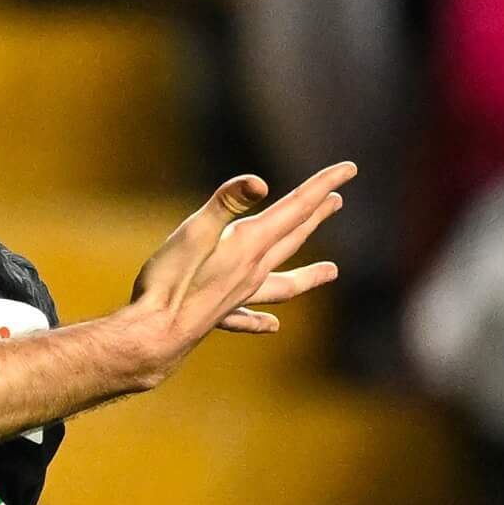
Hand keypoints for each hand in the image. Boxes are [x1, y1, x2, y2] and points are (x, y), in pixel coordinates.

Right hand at [121, 161, 354, 378]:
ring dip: (308, 274)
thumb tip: (259, 183)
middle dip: (315, 216)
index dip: (322, 184)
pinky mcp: (217, 315)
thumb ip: (225, 204)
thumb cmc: (168, 282)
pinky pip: (247, 317)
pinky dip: (262, 319)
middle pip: (292, 238)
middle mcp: (252, 271)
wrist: (153, 336)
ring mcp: (237, 296)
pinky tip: (272, 326)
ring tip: (332, 272)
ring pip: (283, 283)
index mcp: (249, 246)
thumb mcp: (193, 232)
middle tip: (337, 200)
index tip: (350, 168)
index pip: (296, 208)